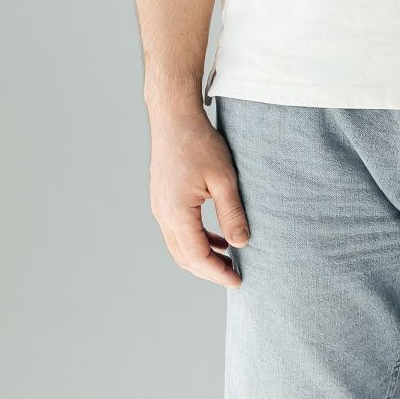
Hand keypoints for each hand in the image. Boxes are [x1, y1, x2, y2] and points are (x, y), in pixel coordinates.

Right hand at [148, 102, 248, 284]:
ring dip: (202, 257)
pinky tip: (217, 239)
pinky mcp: (162, 199)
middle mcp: (162, 214)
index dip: (217, 273)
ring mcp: (159, 207)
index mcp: (176, 212)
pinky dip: (196, 241)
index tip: (238, 281)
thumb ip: (232, 213)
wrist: (174, 118)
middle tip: (235, 276)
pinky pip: (177, 230)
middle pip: (184, 257)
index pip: (197, 256)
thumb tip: (240, 244)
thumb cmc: (199, 143)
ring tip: (229, 261)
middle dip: (209, 270)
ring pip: (179, 246)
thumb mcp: (224, 179)